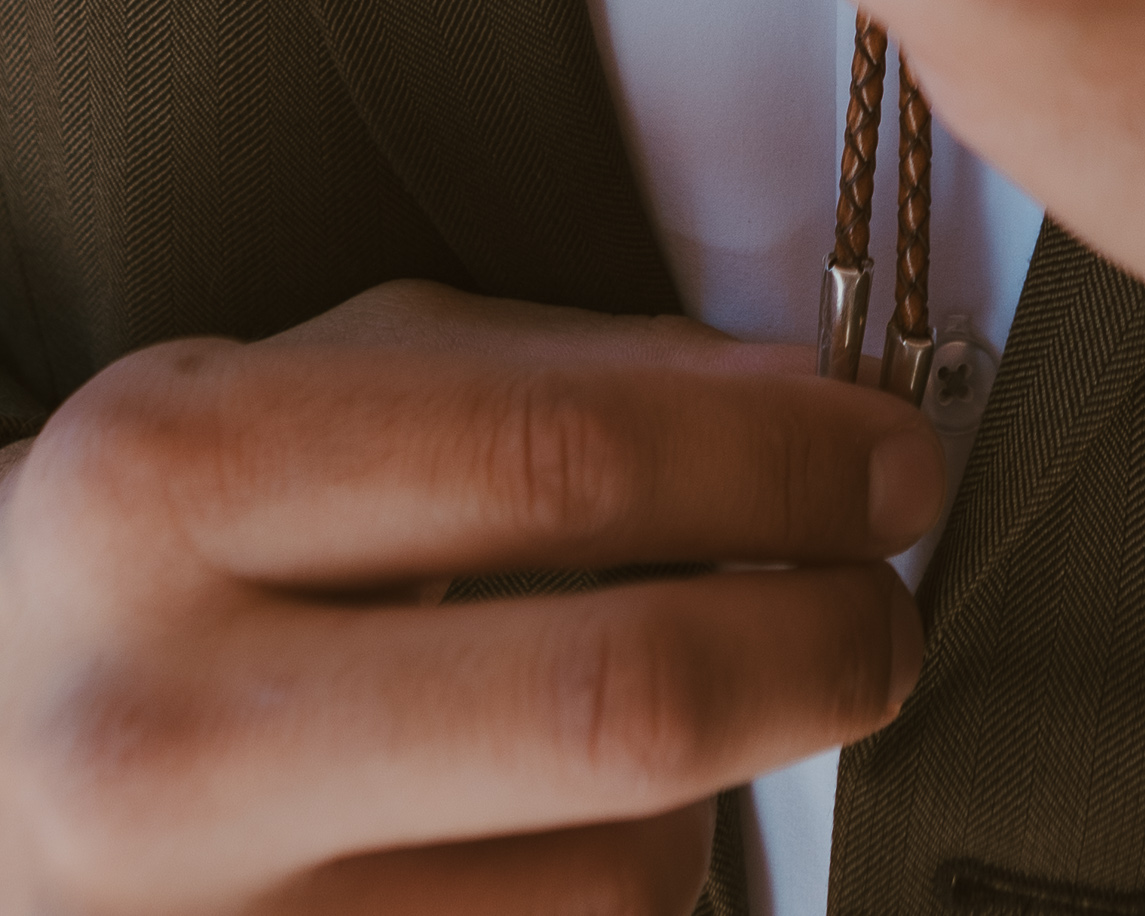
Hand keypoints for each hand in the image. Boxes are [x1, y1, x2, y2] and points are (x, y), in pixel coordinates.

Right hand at [0, 281, 941, 912]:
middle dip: (822, 639)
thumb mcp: (301, 393)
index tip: (888, 455)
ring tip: (687, 714)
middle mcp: (161, 729)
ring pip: (625, 879)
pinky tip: (583, 823)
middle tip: (880, 602)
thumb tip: (800, 405)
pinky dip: (631, 888)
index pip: (558, 461)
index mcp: (168, 486)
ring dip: (723, 787)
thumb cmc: (163, 557)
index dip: (778, 456)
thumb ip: (549, 374)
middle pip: (619, 699)